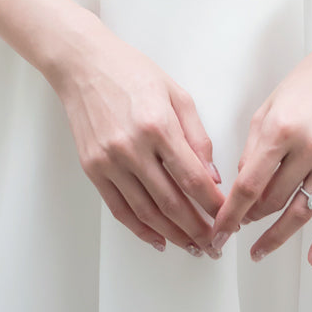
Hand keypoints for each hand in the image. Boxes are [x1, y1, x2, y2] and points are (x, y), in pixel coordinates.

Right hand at [51, 23, 227, 256]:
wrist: (84, 64)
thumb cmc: (131, 71)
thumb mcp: (176, 93)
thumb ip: (197, 135)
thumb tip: (211, 176)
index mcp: (158, 125)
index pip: (192, 177)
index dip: (213, 204)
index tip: (228, 216)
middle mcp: (132, 147)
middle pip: (171, 202)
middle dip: (198, 228)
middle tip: (215, 244)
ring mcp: (109, 161)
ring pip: (146, 212)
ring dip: (173, 235)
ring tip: (193, 247)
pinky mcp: (92, 168)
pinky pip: (119, 209)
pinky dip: (141, 229)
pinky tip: (159, 239)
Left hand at [206, 34, 311, 266]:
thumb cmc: (310, 81)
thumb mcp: (270, 106)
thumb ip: (254, 146)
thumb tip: (242, 184)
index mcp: (280, 129)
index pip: (248, 184)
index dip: (230, 213)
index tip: (219, 230)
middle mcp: (307, 147)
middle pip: (272, 200)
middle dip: (250, 219)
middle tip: (237, 230)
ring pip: (301, 211)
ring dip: (277, 235)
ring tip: (261, 249)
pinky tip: (311, 256)